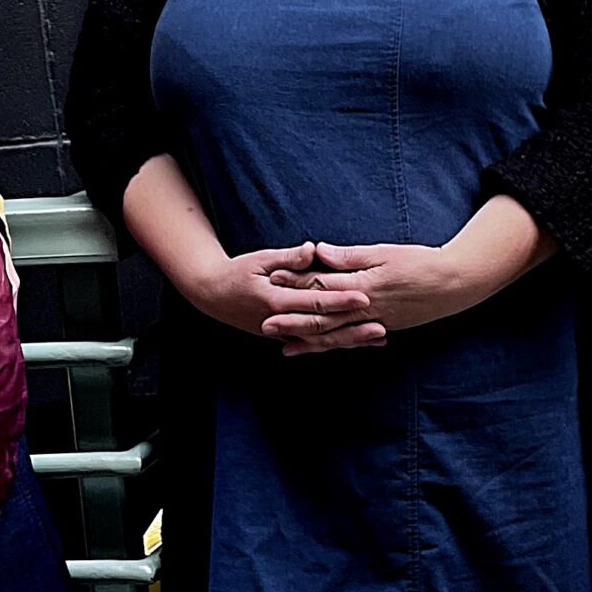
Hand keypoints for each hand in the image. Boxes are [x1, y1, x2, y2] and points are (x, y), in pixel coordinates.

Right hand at [187, 240, 381, 347]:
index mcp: (275, 300)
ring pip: (321, 340)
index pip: (314, 301)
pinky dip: (336, 342)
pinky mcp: (284, 336)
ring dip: (350, 340)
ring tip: (378, 339)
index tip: (364, 297)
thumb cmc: (236, 272)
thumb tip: (313, 250)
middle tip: (380, 327)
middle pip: (322, 327)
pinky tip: (358, 342)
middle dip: (352, 328)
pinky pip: (314, 342)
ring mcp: (282, 333)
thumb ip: (288, 257)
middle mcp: (280, 322)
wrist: (211, 295)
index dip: (340, 300)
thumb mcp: (259, 259)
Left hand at [266, 239, 482, 355]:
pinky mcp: (384, 328)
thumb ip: (350, 256)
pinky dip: (334, 346)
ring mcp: (376, 323)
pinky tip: (321, 350)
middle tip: (264, 323)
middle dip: (292, 320)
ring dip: (309, 341)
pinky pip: (353, 341)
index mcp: (364, 286)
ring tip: (284, 347)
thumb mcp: (384, 252)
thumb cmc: (421, 263)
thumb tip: (320, 251)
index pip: (323, 284)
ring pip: (336, 336)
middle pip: (323, 316)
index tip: (272, 279)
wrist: (455, 285)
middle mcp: (366, 309)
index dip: (296, 282)